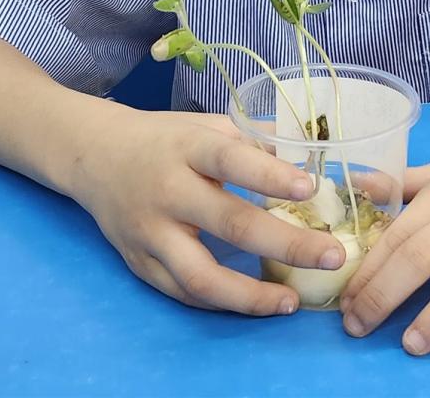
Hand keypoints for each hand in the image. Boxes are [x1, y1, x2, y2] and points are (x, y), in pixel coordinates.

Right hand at [70, 103, 346, 314]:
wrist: (97, 156)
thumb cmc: (165, 139)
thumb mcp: (206, 126)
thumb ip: (252, 143)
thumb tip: (305, 162)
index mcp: (188, 148)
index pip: (232, 161)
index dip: (271, 176)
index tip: (311, 188)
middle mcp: (168, 191)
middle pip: (230, 224)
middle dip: (287, 244)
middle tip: (332, 255)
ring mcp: (151, 233)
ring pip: (201, 277)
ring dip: (251, 296)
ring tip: (290, 303)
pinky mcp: (140, 264)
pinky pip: (183, 293)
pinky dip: (221, 303)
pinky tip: (254, 303)